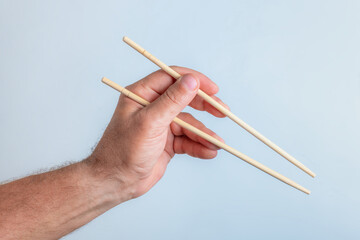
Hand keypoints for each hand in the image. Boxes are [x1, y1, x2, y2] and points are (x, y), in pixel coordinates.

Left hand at [88, 66, 228, 199]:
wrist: (116, 182)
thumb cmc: (123, 150)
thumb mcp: (150, 122)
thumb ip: (172, 101)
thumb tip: (192, 80)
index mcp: (142, 94)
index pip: (172, 78)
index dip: (194, 80)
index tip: (213, 89)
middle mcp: (152, 107)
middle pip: (185, 99)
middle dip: (205, 107)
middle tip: (223, 111)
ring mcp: (161, 125)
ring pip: (189, 123)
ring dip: (204, 134)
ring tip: (216, 144)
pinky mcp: (167, 142)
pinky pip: (188, 140)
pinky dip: (198, 146)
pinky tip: (209, 152)